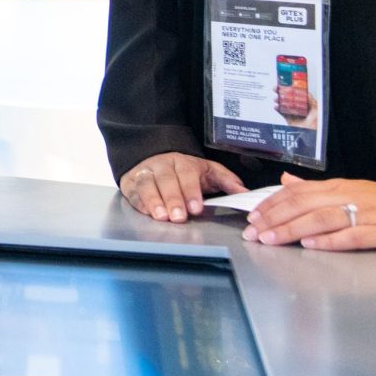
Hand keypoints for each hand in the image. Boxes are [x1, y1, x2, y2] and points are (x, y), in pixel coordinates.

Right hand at [118, 151, 248, 222]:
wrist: (154, 158)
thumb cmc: (185, 171)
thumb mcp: (208, 171)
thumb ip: (226, 181)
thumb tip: (245, 192)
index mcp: (183, 162)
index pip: (187, 175)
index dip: (191, 191)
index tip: (196, 207)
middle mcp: (162, 165)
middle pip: (166, 180)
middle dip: (173, 199)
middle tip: (179, 217)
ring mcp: (144, 172)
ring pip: (147, 184)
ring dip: (154, 201)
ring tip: (161, 217)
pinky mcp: (130, 182)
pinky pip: (133, 191)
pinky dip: (139, 202)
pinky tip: (147, 212)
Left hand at [245, 174, 375, 250]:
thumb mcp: (353, 190)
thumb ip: (318, 189)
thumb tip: (286, 181)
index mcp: (342, 186)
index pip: (299, 191)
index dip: (273, 203)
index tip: (252, 215)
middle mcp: (351, 196)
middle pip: (305, 204)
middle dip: (274, 218)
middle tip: (252, 231)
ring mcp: (368, 213)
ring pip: (323, 218)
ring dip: (292, 229)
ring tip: (271, 238)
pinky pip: (353, 235)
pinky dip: (330, 241)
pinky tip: (311, 245)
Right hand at [274, 87, 313, 122]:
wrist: (310, 135)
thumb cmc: (316, 124)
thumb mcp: (316, 110)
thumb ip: (311, 101)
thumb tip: (306, 92)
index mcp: (306, 103)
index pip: (297, 92)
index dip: (291, 87)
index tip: (285, 83)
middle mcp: (299, 106)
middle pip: (289, 96)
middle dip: (281, 92)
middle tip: (275, 88)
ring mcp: (293, 112)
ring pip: (283, 103)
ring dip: (278, 100)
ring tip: (276, 98)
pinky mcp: (288, 119)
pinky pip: (281, 112)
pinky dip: (277, 109)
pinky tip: (275, 106)